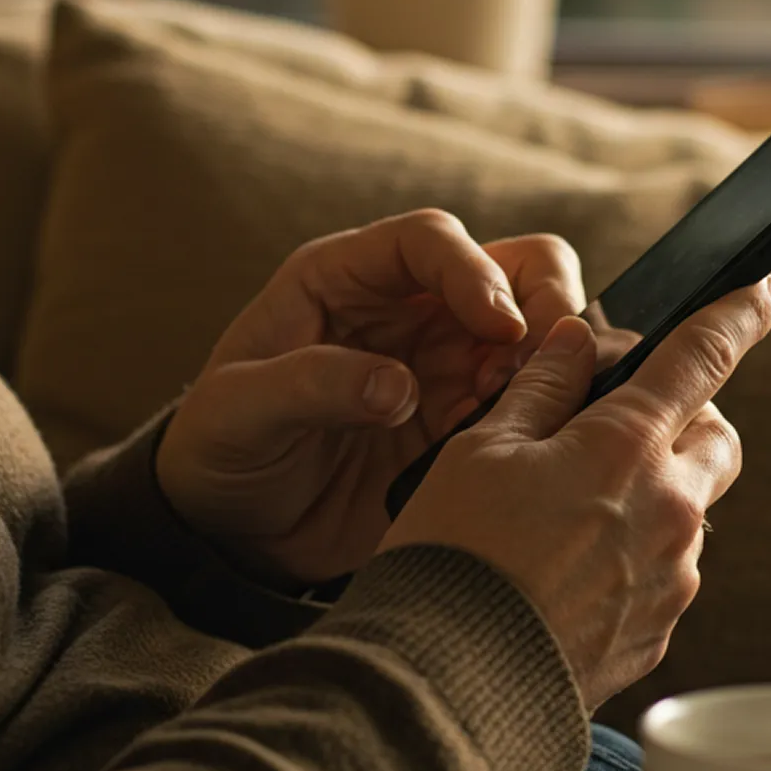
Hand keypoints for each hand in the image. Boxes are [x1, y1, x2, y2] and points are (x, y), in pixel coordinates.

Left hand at [158, 209, 587, 585]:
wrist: (230, 529)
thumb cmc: (218, 447)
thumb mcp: (237, 411)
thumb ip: (311, 386)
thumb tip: (399, 389)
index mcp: (342, 279)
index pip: (428, 240)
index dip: (472, 271)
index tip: (501, 326)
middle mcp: (403, 308)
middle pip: (506, 266)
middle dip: (544, 299)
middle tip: (552, 358)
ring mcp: (439, 363)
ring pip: (532, 330)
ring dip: (551, 361)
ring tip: (538, 409)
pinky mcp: (460, 420)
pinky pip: (525, 400)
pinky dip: (543, 411)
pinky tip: (531, 443)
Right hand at [381, 278, 770, 708]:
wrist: (452, 681)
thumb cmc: (455, 554)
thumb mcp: (480, 449)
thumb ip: (540, 387)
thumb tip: (574, 341)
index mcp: (624, 447)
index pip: (702, 358)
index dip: (740, 315)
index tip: (766, 293)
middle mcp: (669, 510)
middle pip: (717, 439)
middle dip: (686, 419)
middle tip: (622, 425)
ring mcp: (671, 577)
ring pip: (691, 510)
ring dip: (652, 493)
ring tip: (566, 514)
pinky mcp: (659, 631)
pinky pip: (665, 573)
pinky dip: (634, 555)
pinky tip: (565, 570)